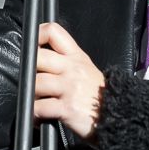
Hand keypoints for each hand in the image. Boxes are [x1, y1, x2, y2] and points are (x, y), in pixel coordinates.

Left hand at [34, 22, 105, 141]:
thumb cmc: (101, 96)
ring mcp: (70, 87)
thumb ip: (66, 62)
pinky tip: (38, 117)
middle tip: (30, 79)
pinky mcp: (67, 108)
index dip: (38, 35)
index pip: (54, 32)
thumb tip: (41, 60)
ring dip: (30, 95)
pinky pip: (40, 107)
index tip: (30, 45)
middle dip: (28, 69)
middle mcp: (73, 68)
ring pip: (36, 83)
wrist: (120, 116)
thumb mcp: (88, 69)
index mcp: (76, 56)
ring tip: (36, 101)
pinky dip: (35, 114)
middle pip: (38, 57)